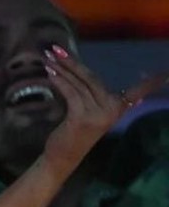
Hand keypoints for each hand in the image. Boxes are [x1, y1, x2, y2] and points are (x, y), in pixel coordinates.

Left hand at [42, 46, 166, 168]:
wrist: (62, 158)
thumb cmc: (75, 134)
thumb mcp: (93, 114)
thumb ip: (99, 98)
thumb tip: (99, 82)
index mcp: (119, 107)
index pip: (138, 90)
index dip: (151, 82)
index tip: (167, 74)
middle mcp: (112, 109)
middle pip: (92, 78)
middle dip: (73, 62)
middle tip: (56, 48)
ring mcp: (98, 113)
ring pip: (80, 84)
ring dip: (62, 69)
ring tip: (49, 57)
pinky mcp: (81, 117)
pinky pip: (72, 93)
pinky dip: (60, 81)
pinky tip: (51, 72)